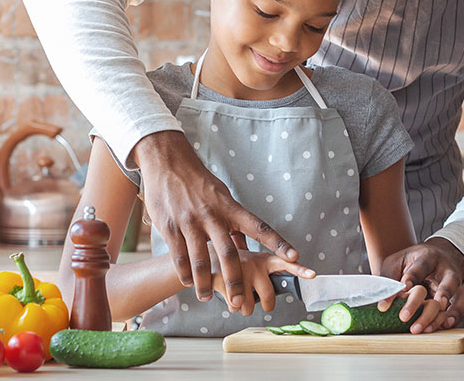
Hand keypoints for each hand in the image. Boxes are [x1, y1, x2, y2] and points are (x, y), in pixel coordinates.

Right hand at [132, 130, 298, 306]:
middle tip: (240, 301)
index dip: (277, 243)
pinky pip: (179, 256)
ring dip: (205, 283)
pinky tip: (188, 282)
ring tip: (207, 297)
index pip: (259, 227)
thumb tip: (245, 244)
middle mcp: (213, 215)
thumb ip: (233, 221)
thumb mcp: (222, 197)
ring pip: (201, 260)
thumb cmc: (199, 182)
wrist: (168, 162)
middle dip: (235, 280)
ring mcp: (191, 221)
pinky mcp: (170, 226)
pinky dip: (185, 273)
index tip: (295, 257)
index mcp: (230, 207)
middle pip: (229, 253)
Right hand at [211, 250, 314, 316]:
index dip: (299, 269)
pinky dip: (229, 305)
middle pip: (268, 297)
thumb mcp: (252, 259)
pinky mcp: (221, 279)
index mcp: (263, 258)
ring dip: (243, 306)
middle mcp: (252, 263)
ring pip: (248, 306)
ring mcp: (237, 271)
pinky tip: (224, 293)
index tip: (312, 275)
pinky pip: (232, 306)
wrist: (201, 252)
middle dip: (266, 305)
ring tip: (237, 293)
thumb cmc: (231, 260)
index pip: (285, 262)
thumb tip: (289, 271)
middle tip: (261, 302)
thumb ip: (267, 267)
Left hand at [380, 237, 463, 329]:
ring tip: (432, 326)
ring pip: (459, 295)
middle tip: (435, 306)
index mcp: (428, 257)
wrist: (438, 256)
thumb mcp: (398, 262)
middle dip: (442, 294)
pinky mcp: (460, 295)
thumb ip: (389, 279)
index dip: (412, 277)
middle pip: (447, 281)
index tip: (403, 289)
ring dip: (446, 312)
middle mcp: (446, 269)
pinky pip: (462, 306)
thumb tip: (382, 305)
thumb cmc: (412, 261)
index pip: (421, 266)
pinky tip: (444, 326)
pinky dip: (455, 316)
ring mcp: (456, 282)